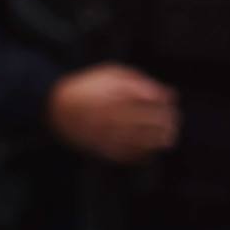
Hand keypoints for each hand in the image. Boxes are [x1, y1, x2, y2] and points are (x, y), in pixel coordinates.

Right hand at [46, 64, 179, 163]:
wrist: (57, 108)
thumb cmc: (87, 88)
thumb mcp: (111, 74)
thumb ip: (140, 81)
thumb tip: (169, 94)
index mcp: (117, 93)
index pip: (154, 99)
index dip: (166, 103)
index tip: (170, 103)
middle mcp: (115, 113)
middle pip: (154, 120)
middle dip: (168, 121)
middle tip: (173, 121)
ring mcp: (110, 133)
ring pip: (146, 140)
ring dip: (162, 139)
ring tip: (168, 137)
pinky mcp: (105, 149)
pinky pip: (132, 155)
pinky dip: (145, 154)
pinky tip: (150, 150)